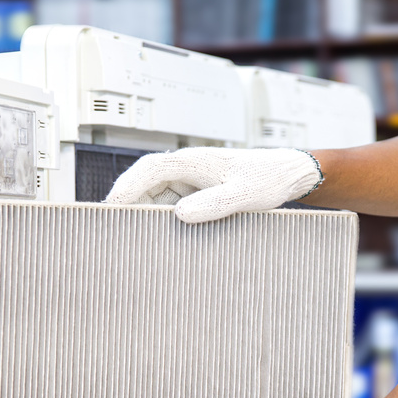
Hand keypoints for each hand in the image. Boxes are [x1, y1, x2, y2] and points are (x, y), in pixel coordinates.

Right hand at [104, 148, 323, 223]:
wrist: (285, 175)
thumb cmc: (266, 179)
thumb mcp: (242, 195)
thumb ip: (213, 204)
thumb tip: (180, 214)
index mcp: (192, 160)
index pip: (148, 170)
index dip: (126, 188)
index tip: (111, 207)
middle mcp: (186, 166)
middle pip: (144, 182)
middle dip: (128, 202)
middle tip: (115, 228)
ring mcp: (190, 179)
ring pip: (155, 194)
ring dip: (145, 212)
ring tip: (136, 237)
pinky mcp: (196, 190)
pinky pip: (170, 202)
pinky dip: (162, 216)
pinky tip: (161, 235)